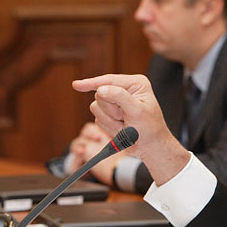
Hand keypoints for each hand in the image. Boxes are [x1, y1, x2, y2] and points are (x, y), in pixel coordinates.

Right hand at [72, 74, 189, 185]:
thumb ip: (120, 97)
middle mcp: (124, 90)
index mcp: (135, 84)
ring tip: (125, 125)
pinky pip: (98, 119)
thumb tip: (101, 89)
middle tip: (125, 119)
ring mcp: (116, 103)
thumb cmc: (150, 128)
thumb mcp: (137, 111)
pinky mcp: (110, 114)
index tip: (76, 85)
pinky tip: (121, 130)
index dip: (91, 83)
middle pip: (100, 95)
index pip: (109, 80)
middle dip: (111, 111)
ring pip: (96, 108)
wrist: (150, 146)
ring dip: (110, 121)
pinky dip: (109, 128)